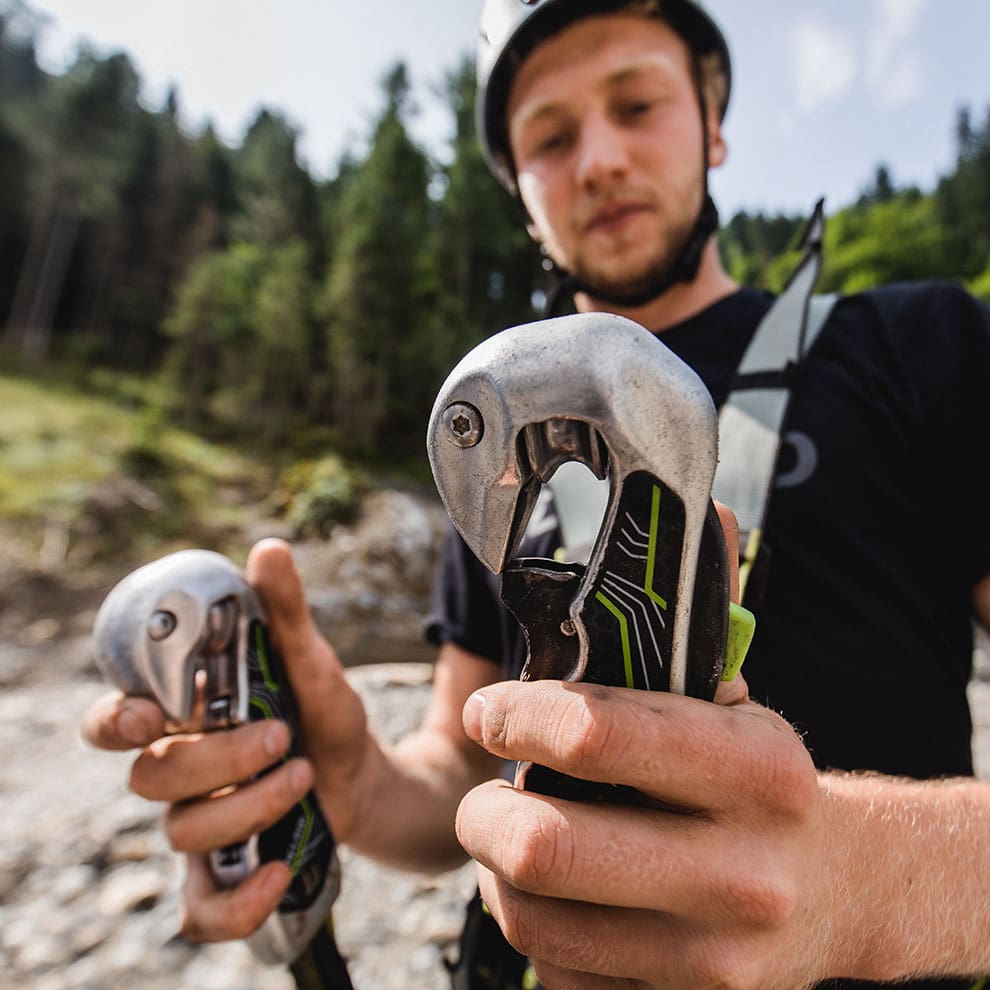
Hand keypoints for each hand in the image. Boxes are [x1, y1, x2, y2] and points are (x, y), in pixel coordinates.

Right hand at [82, 538, 370, 941]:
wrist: (365, 777)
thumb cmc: (325, 715)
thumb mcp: (313, 662)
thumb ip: (286, 613)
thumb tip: (268, 548)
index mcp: (185, 719)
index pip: (112, 723)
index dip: (114, 720)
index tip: (152, 713)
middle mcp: (180, 774)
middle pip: (151, 777)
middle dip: (218, 757)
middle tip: (281, 734)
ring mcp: (203, 826)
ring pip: (181, 834)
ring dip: (248, 804)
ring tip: (303, 773)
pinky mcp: (230, 871)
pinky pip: (200, 910)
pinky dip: (236, 902)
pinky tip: (279, 871)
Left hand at [455, 678, 831, 989]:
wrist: (847, 891)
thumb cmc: (762, 786)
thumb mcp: (737, 715)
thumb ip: (650, 685)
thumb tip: (533, 675)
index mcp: (755, 771)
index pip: (595, 735)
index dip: (518, 717)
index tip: (488, 712)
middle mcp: (741, 873)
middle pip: (545, 847)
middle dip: (484, 812)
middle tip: (484, 793)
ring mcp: (713, 960)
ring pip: (534, 919)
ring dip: (496, 871)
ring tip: (510, 839)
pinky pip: (558, 972)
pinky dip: (535, 925)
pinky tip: (555, 894)